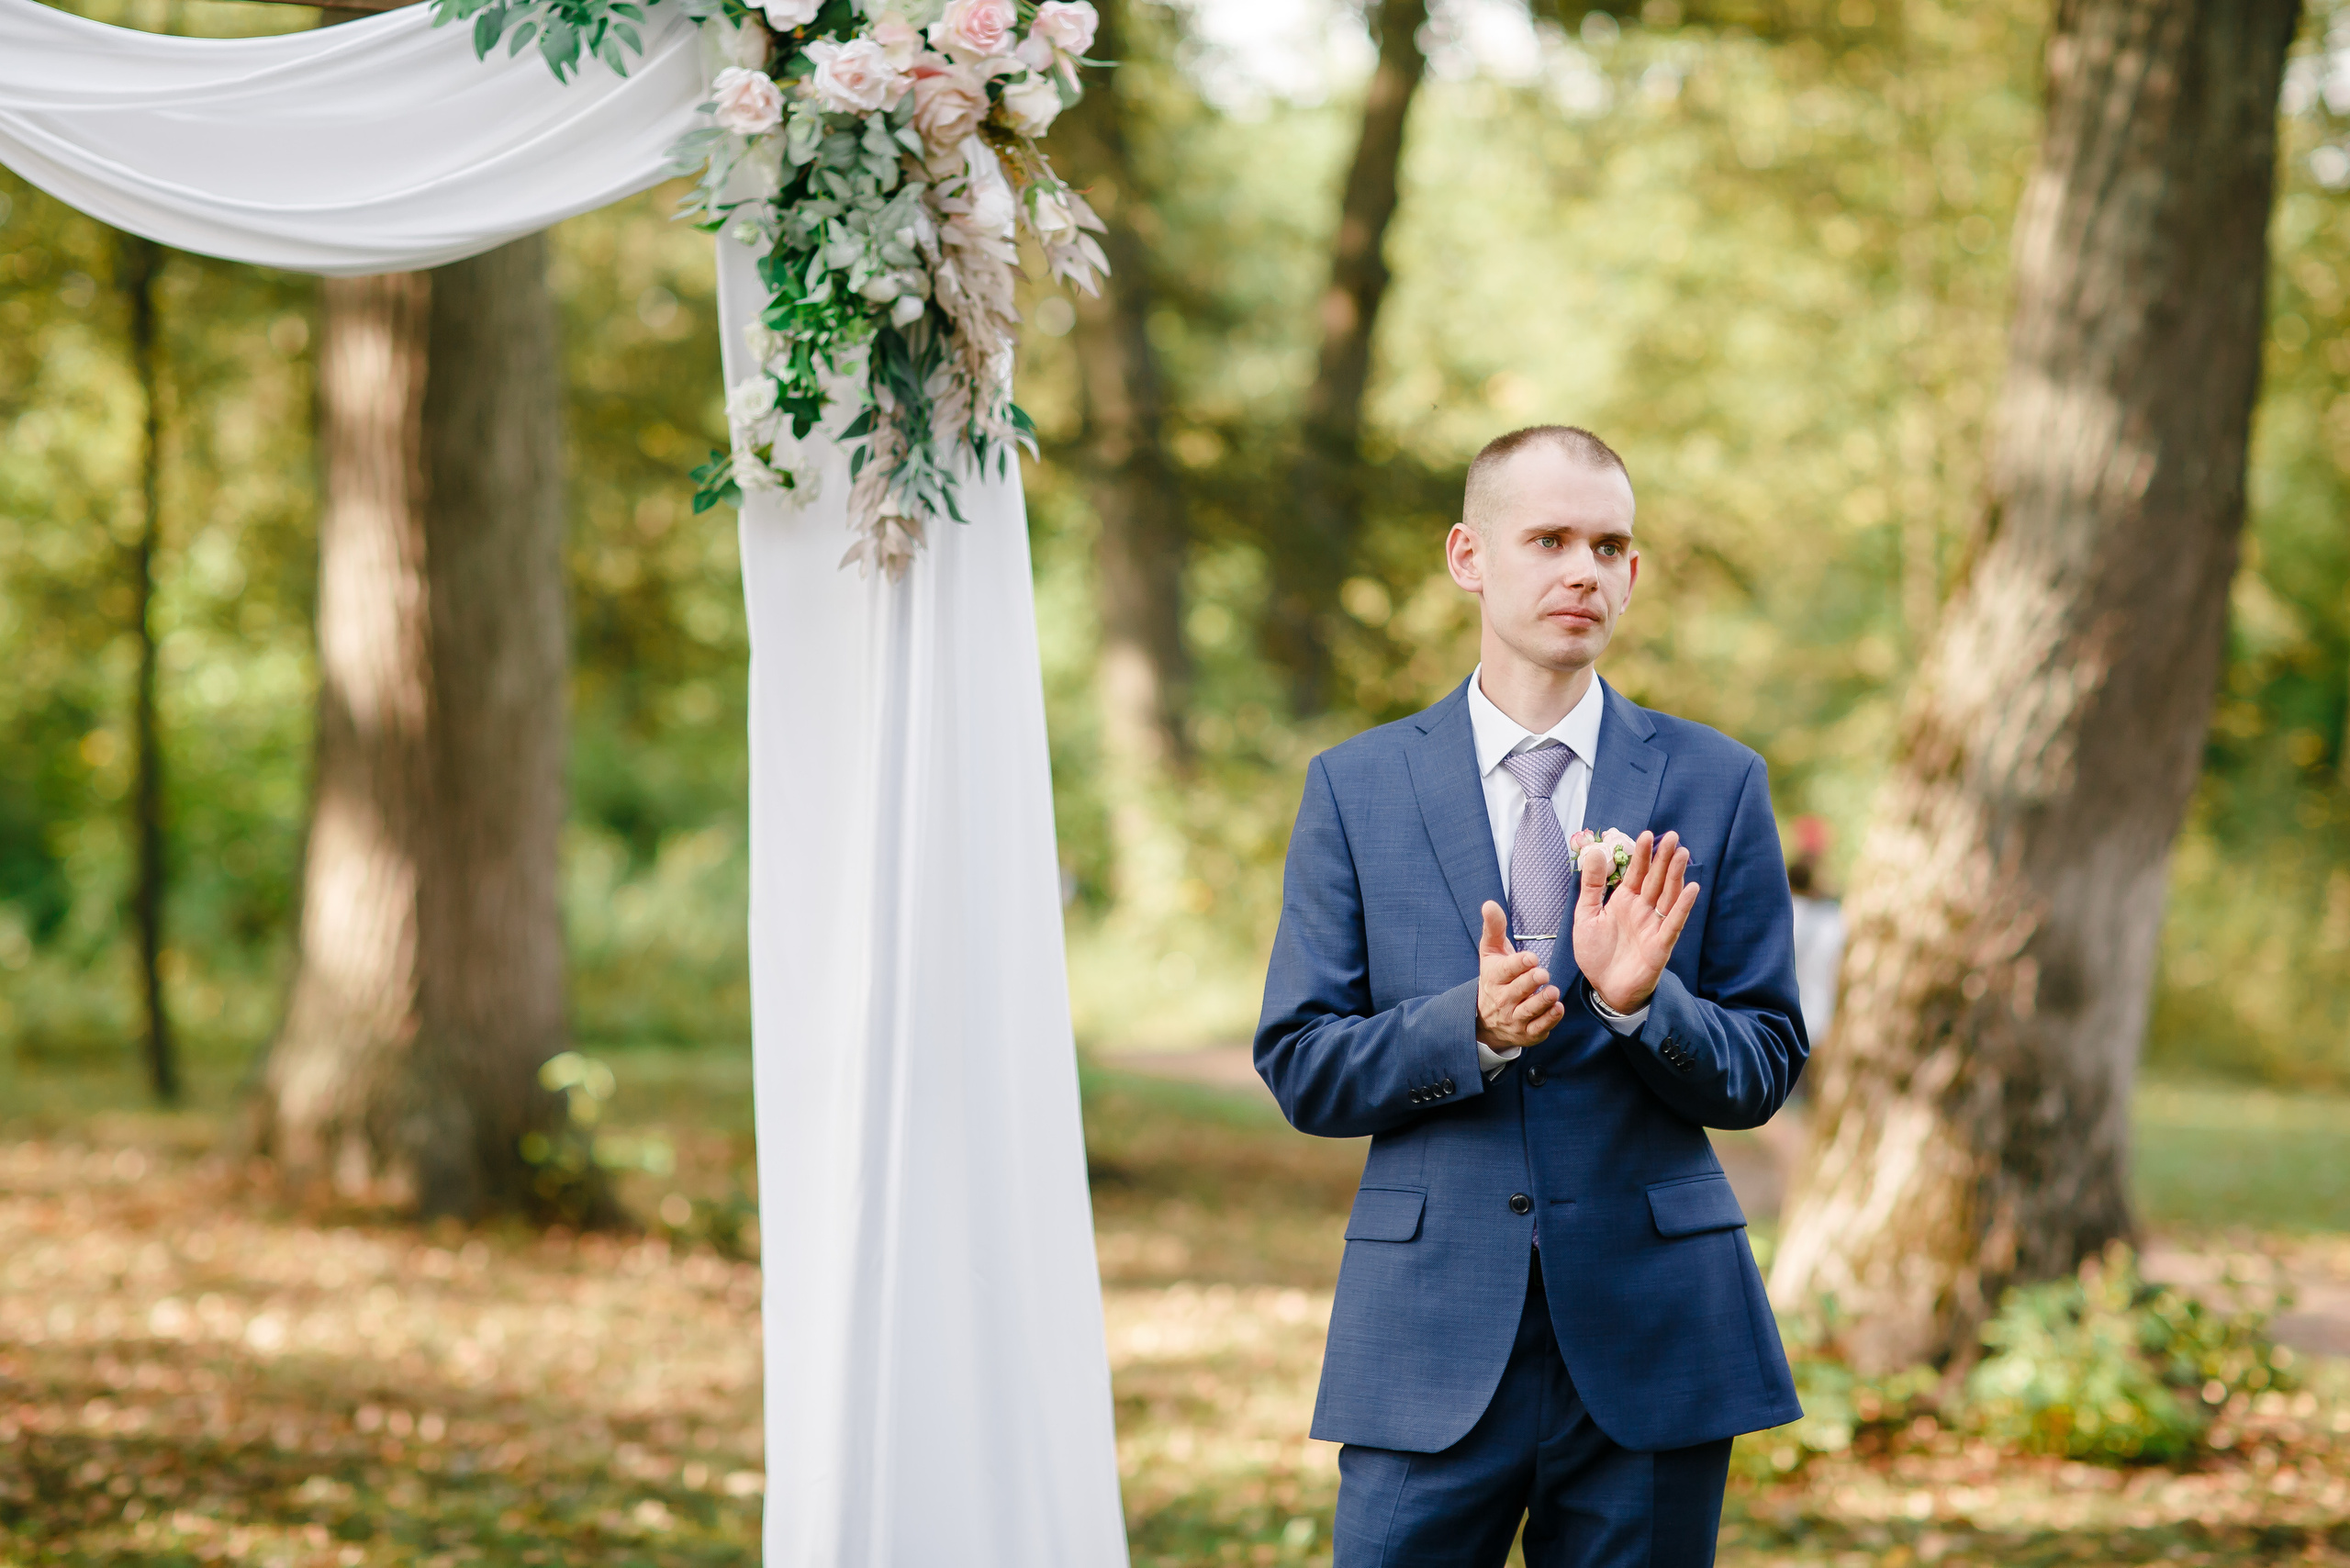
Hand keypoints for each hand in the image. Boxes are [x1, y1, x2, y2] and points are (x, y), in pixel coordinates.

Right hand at [1476, 901, 1563, 1048]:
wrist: (1484, 1018)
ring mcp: (1514, 1018)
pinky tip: (1558, 1008)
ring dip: (1541, 1001)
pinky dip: (1549, 1020)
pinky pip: (1539, 1028)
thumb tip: (1489, 904)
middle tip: (1543, 973)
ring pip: (1529, 1011)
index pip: (1506, 970)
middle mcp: (1503, 999)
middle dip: (1531, 981)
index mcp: (1494, 977)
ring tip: (1553, 992)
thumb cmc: (1495, 978)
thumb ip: (1493, 927)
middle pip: (1518, 990)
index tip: (1531, 957)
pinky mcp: (1527, 1033)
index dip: (1519, 964)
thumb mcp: (1491, 952)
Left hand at [1572, 830, 1698, 1014]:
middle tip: (1673, 836)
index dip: (1642, 855)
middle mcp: (1642, 910)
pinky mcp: (1661, 945)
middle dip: (1664, 858)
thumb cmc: (1597, 954)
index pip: (1636, 873)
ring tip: (1683, 854)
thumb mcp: (1586, 916)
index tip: (1646, 834)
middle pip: (1656, 879)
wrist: (1604, 989)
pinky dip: (1683, 907)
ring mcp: (1653, 926)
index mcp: (1624, 901)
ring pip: (1668, 896)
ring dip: (1676, 876)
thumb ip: (1591, 887)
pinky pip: (1674, 923)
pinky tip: (1692, 889)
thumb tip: (1595, 853)